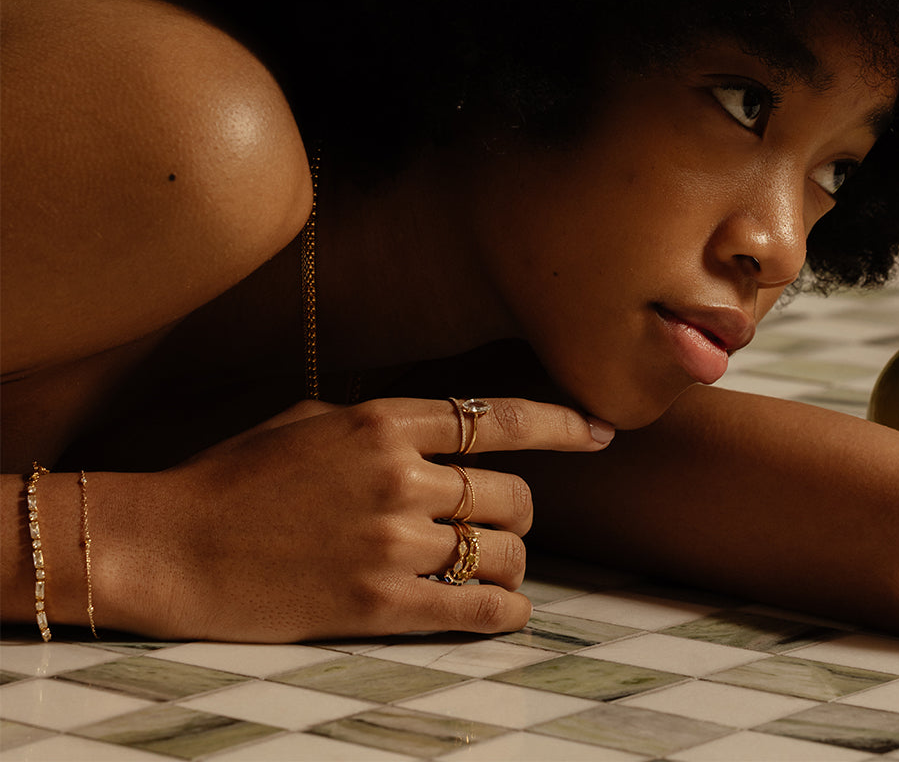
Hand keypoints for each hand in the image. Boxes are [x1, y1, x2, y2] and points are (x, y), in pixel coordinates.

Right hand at [97, 397, 613, 641]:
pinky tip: (507, 610)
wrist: (169, 545)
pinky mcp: (377, 603)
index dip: (561, 423)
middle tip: (505, 523)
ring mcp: (391, 541)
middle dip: (520, 510)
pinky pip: (477, 609)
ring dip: (510, 560)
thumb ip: (380, 421)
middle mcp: (398, 475)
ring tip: (494, 566)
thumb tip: (438, 431)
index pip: (497, 417)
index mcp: (382, 420)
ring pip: (503, 549)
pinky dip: (506, 610)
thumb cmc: (233, 477)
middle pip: (512, 493)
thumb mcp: (309, 421)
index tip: (600, 432)